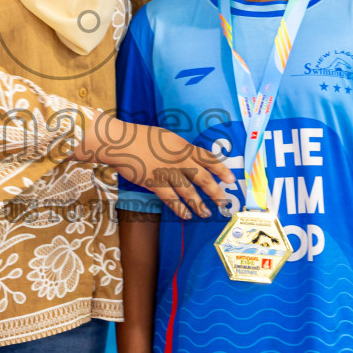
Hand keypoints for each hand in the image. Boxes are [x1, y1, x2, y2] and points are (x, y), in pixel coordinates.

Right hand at [87, 113, 234, 219]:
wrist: (120, 142)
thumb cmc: (141, 137)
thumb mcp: (166, 138)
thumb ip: (181, 149)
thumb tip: (193, 159)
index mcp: (183, 146)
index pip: (208, 158)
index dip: (222, 170)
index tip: (231, 180)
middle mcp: (178, 159)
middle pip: (202, 178)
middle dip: (215, 192)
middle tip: (224, 203)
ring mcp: (166, 172)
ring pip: (188, 192)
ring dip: (199, 204)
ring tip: (206, 213)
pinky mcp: (154, 183)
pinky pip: (171, 198)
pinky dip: (180, 208)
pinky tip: (187, 215)